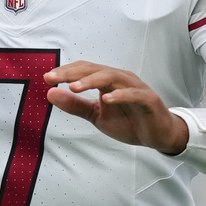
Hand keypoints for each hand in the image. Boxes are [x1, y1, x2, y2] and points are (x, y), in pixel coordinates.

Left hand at [44, 61, 187, 154]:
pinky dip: (119, 95)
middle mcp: (120, 78)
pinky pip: (133, 94)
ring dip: (92, 81)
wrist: (157, 135)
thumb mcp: (96, 116)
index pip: (84, 70)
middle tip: (54, 79)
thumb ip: (75, 105)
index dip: (66, 72)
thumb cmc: (128, 121)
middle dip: (73, 73)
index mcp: (107, 80)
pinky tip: (106, 99)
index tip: (47, 78)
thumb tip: (50, 93)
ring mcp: (135, 87)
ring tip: (74, 87)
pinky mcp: (148, 99)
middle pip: (95, 69)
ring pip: (112, 77)